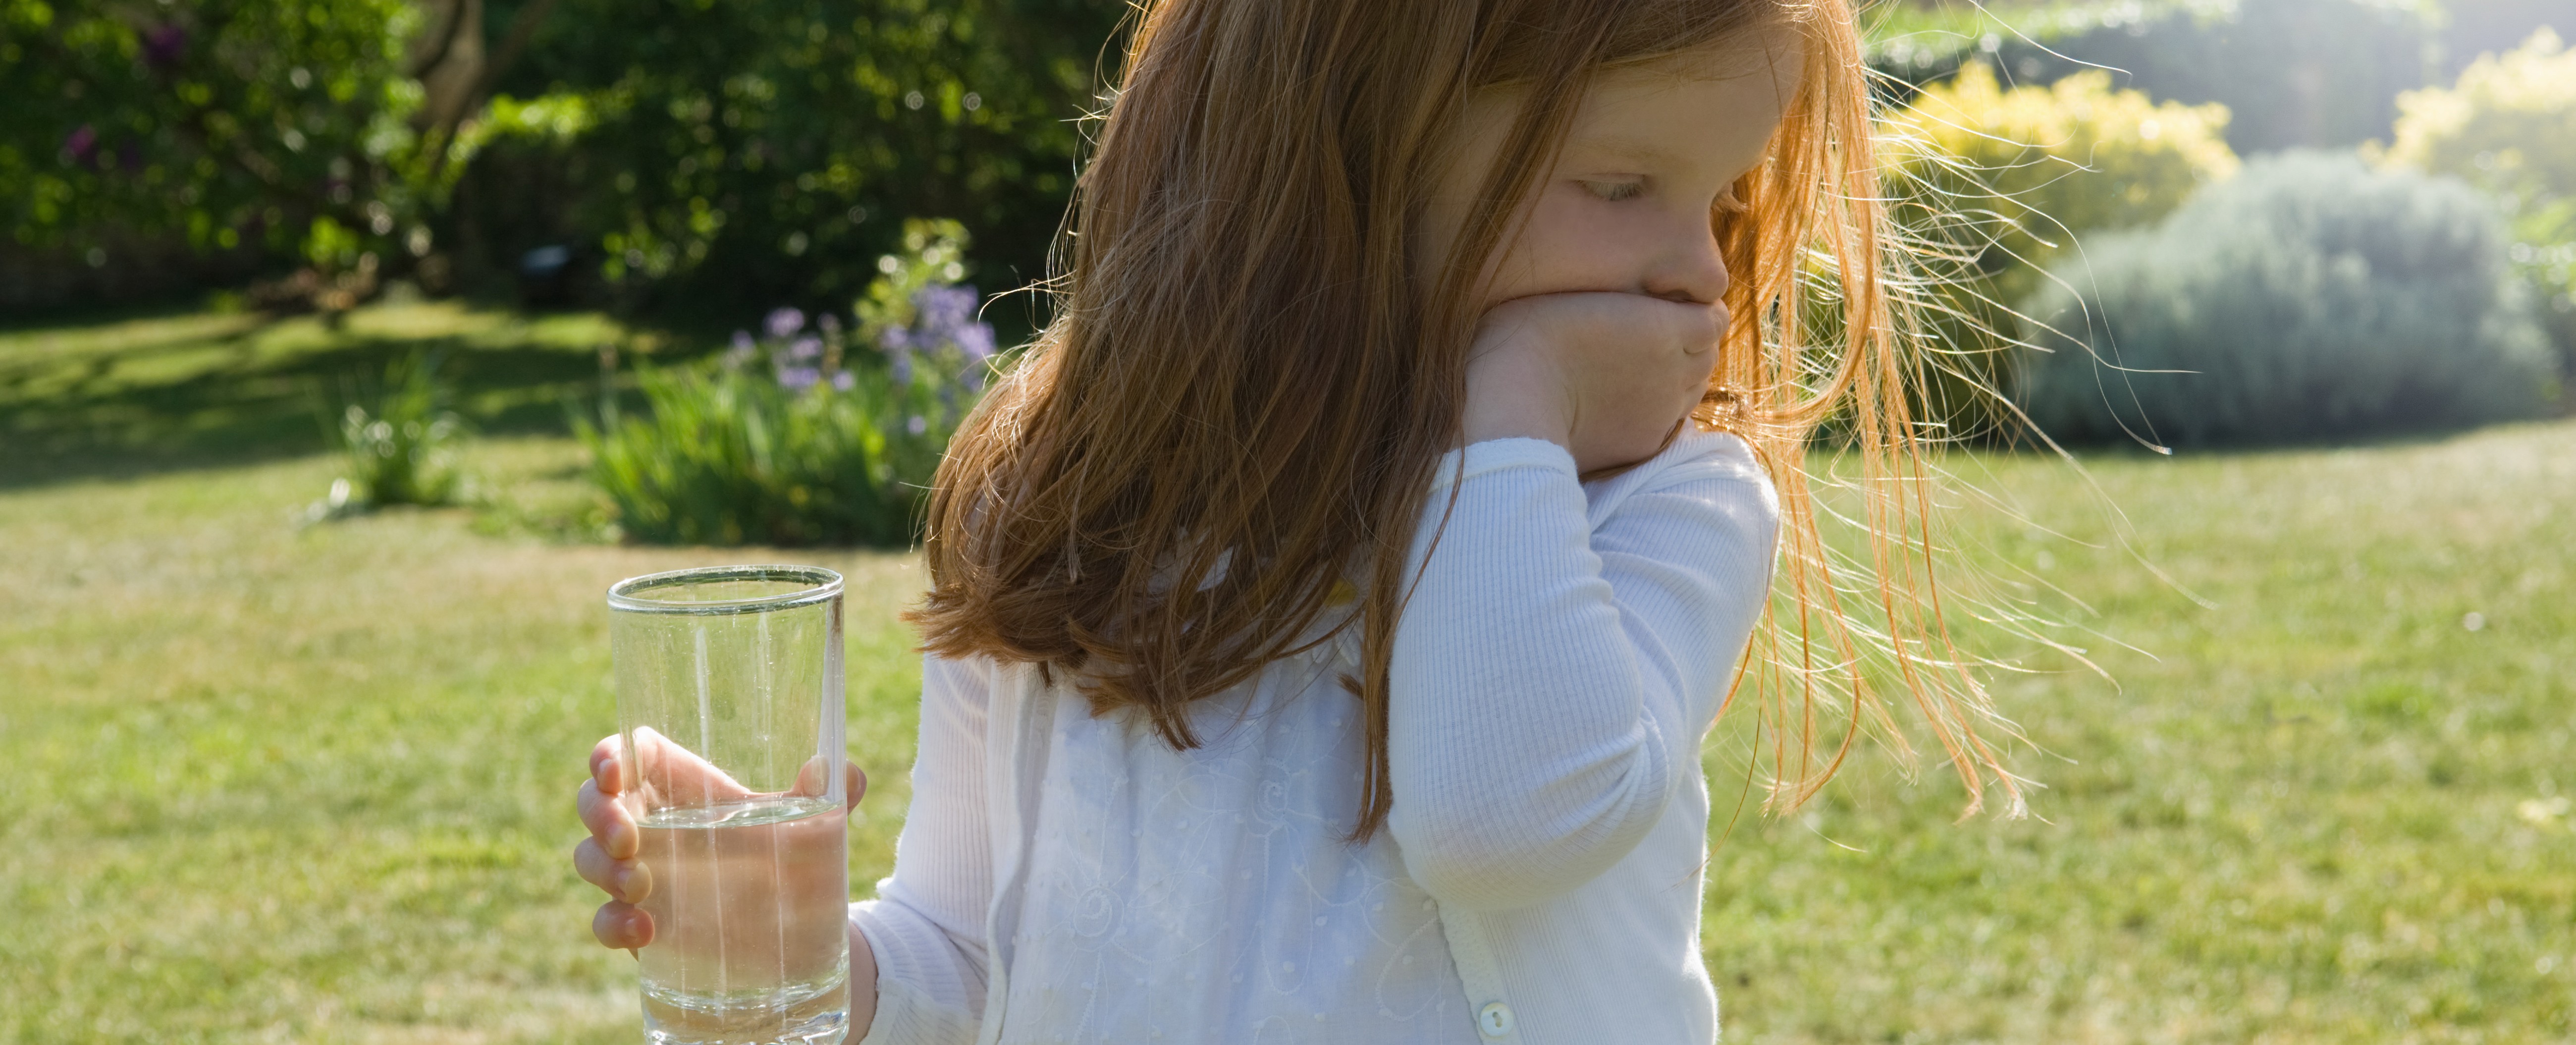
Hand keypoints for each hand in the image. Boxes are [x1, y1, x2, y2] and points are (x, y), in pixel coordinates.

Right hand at [573, 728, 864, 949]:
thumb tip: (848, 774)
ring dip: (603, 868)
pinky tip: (645, 930)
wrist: (803, 937)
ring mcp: (640, 877)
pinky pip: (604, 922)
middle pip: (595, 802)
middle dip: (599, 813)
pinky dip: (613, 925)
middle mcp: (654, 827)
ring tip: (642, 884)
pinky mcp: (640, 926)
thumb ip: (831, 797)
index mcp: (685, 789)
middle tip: (626, 836)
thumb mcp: (817, 828)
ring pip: (589, 859)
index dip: (610, 754)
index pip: (632, 754)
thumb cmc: (797, 864)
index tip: (613, 768)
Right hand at [1461, 291, 1723, 472]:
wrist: (1511, 406)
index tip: (1667, 306)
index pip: (1714, 317)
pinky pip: (1669, 421)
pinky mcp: (1645, 444)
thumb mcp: (1572, 291)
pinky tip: (1622, 401)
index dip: (1694, 311)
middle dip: (1688, 344)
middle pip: (1707, 353)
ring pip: (1693, 389)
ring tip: (1636, 368)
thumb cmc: (1528, 335)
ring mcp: (1663, 410)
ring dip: (1676, 377)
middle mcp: (1676, 369)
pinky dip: (1656, 410)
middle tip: (1649, 337)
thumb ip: (1617, 292)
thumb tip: (1628, 290)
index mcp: (1666, 326)